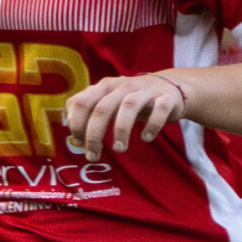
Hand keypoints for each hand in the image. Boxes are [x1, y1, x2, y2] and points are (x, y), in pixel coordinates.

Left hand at [61, 73, 186, 161]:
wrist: (170, 88)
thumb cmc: (132, 100)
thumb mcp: (108, 99)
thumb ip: (88, 108)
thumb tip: (70, 123)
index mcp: (105, 86)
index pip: (82, 102)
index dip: (77, 124)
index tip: (79, 143)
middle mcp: (123, 86)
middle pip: (102, 108)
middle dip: (94, 134)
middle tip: (93, 155)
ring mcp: (145, 91)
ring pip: (129, 107)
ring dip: (121, 130)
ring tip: (119, 149)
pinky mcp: (166, 98)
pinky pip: (159, 110)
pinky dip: (152, 125)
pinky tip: (146, 138)